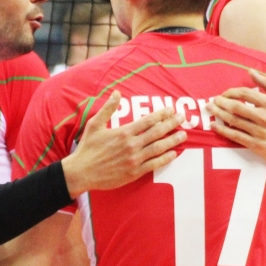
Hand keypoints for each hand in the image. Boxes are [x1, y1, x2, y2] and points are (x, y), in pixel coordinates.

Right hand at [62, 90, 186, 194]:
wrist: (81, 172)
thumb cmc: (87, 148)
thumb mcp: (95, 124)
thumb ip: (108, 108)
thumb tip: (117, 93)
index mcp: (123, 132)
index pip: (148, 121)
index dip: (162, 114)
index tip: (171, 110)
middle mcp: (131, 145)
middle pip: (157, 132)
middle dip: (171, 124)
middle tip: (182, 118)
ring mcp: (134, 160)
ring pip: (158, 148)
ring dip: (173, 141)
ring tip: (183, 135)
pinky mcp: (134, 172)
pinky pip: (154, 165)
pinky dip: (165, 159)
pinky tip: (174, 154)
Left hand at [209, 69, 265, 165]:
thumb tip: (251, 71)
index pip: (245, 93)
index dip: (231, 92)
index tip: (224, 93)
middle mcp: (265, 117)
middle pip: (236, 107)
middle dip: (221, 103)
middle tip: (212, 101)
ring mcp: (260, 132)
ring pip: (234, 121)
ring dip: (219, 114)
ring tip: (211, 110)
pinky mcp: (257, 145)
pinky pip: (236, 136)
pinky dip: (223, 130)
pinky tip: (214, 126)